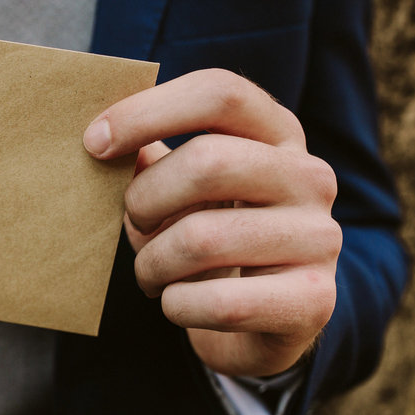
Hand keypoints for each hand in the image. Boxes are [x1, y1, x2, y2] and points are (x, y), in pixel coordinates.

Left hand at [84, 69, 340, 376]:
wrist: (259, 321)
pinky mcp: (315, 299)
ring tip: (152, 273)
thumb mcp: (179, 190)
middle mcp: (310, 176)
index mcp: (277, 133)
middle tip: (135, 224)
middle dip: (145, 199)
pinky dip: (178, 306)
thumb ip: (148, 159)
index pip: (219, 92)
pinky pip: (219, 302)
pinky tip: (181, 303)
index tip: (94, 143)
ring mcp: (320, 237)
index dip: (147, 112)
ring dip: (153, 264)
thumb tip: (101, 138)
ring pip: (202, 239)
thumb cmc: (207, 241)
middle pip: (206, 161)